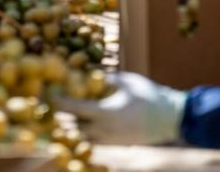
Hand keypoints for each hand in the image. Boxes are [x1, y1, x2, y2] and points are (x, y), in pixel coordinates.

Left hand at [55, 71, 186, 144]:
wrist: (171, 119)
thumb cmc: (149, 96)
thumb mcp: (126, 81)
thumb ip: (105, 79)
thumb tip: (88, 74)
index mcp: (105, 112)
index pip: (74, 108)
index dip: (59, 101)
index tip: (49, 94)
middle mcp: (104, 130)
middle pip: (74, 124)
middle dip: (65, 114)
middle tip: (57, 102)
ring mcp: (109, 140)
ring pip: (83, 135)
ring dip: (76, 125)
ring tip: (71, 112)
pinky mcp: (116, 145)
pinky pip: (94, 140)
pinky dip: (87, 132)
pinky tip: (88, 122)